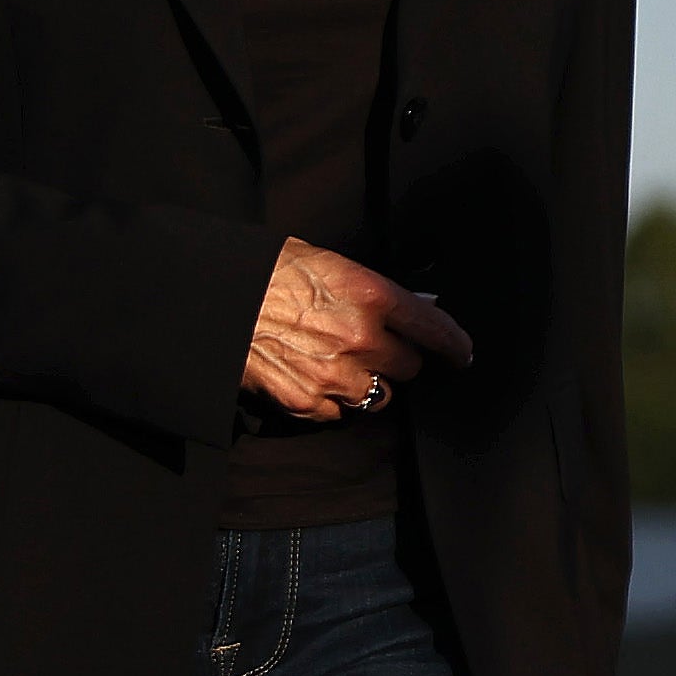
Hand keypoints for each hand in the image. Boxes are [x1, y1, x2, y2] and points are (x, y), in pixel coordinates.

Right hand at [242, 240, 471, 422]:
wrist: (213, 301)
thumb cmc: (266, 274)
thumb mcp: (328, 263)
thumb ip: (373, 291)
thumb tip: (413, 305)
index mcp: (370, 296)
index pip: (435, 328)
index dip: (455, 345)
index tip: (462, 355)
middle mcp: (360, 338)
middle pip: (410, 366)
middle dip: (397, 358)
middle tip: (373, 346)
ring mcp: (336, 375)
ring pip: (381, 395)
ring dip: (370, 383)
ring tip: (341, 362)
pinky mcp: (309, 402)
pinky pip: (342, 411)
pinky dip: (335, 399)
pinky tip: (315, 375)